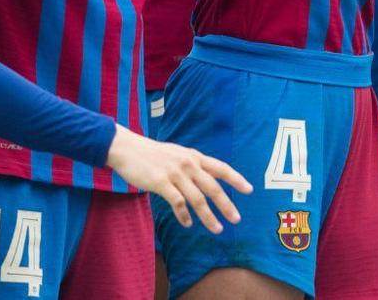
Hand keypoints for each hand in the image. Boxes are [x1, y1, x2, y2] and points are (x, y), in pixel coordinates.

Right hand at [105, 125, 250, 233]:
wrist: (128, 149)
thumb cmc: (153, 154)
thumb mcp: (178, 154)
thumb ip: (193, 165)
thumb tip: (207, 178)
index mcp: (195, 156)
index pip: (221, 168)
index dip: (236, 179)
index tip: (249, 190)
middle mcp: (189, 164)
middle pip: (213, 187)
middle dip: (226, 205)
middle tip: (236, 219)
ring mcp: (175, 173)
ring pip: (197, 199)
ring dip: (208, 216)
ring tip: (217, 228)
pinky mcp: (161, 182)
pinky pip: (177, 202)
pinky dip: (184, 215)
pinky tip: (187, 224)